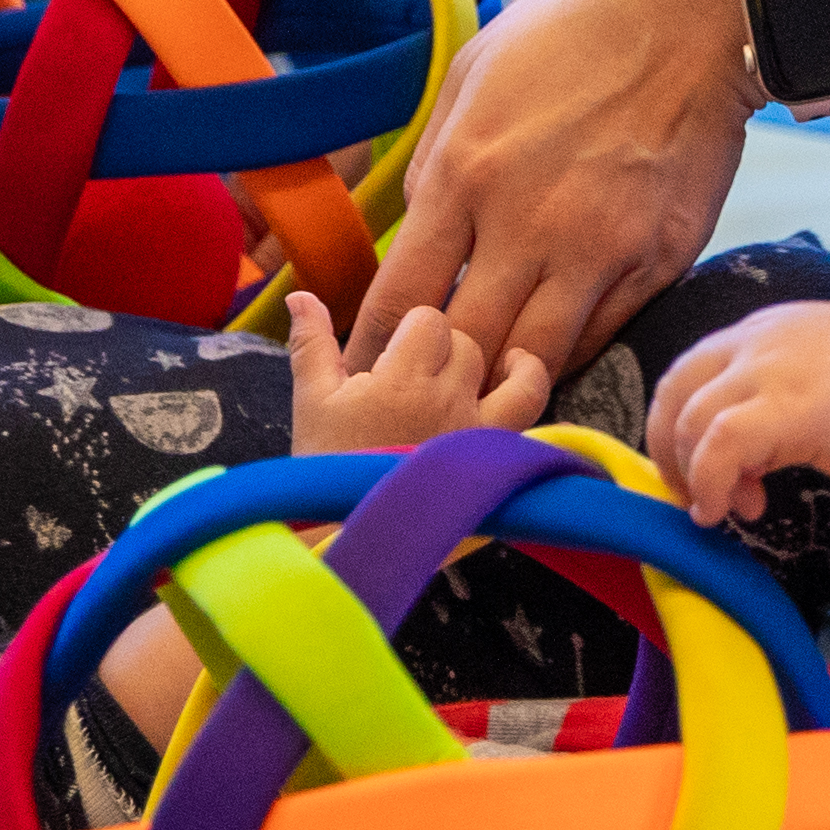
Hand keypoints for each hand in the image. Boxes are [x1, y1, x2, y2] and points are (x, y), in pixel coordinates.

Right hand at [289, 289, 554, 455]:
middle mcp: (447, 398)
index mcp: (401, 379)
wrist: (354, 535)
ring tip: (484, 365)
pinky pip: (529, 406)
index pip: (430, 320)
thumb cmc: (327, 470)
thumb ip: (310, 344)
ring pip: (502, 369)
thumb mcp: (311, 403)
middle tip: (417, 377)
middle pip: (465, 343)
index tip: (398, 353)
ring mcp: (477, 428)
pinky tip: (517, 375)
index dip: (414, 330)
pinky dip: (529, 383)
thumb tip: (300, 294)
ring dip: (489, 365)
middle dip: (442, 351)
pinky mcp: (495, 455)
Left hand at [359, 0, 760, 379]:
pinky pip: (599, 337)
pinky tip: (549, 348)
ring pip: (535, 359)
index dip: (375, 346)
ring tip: (483, 386)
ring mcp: (600, 250)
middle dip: (434, 377)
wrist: (693, 14)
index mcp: (467, 173)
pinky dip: (566, 350)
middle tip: (422, 391)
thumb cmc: (574, 31)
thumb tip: (420, 235)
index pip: (400, 297)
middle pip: (463, 344)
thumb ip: (435, 164)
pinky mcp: (657, 262)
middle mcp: (528, 224)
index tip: (369, 366)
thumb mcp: (473, 75)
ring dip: (502, 379)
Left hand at [648, 302, 829, 528]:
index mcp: (769, 330)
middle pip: (672, 390)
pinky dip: (709, 484)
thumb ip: (777, 403)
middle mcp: (760, 339)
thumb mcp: (823, 383)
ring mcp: (771, 369)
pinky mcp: (788, 407)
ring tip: (730, 509)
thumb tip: (743, 455)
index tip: (705, 473)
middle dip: (670, 453)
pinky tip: (729, 510)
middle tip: (696, 497)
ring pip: (689, 421)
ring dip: (695, 477)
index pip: (691, 371)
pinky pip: (717, 446)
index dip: (683, 428)